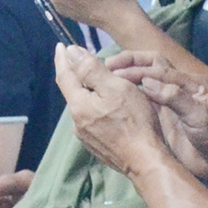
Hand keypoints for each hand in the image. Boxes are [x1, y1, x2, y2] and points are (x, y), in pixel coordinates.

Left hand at [55, 44, 169, 177]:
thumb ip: (91, 69)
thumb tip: (71, 52)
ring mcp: (86, 137)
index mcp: (79, 106)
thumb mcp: (116, 87)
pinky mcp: (97, 146)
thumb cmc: (135, 121)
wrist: (146, 161)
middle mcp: (77, 122)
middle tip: (82, 59)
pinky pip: (92, 119)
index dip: (63, 59)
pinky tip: (106, 106)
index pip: (65, 76)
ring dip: (87, 92)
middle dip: (76, 74)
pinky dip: (95, 107)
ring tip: (96, 81)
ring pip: (83, 106)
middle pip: (73, 92)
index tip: (61, 46)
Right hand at [116, 54, 207, 188]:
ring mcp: (169, 104)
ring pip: (144, 84)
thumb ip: (176, 98)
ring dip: (126, 80)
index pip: (160, 68)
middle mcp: (178, 88)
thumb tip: (147, 81)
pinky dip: (128, 98)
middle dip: (130, 63)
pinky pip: (143, 104)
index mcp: (191, 83)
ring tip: (105, 80)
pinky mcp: (162, 120)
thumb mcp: (201, 116)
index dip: (138, 68)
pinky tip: (113, 101)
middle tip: (107, 66)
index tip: (115, 71)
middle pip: (151, 67)